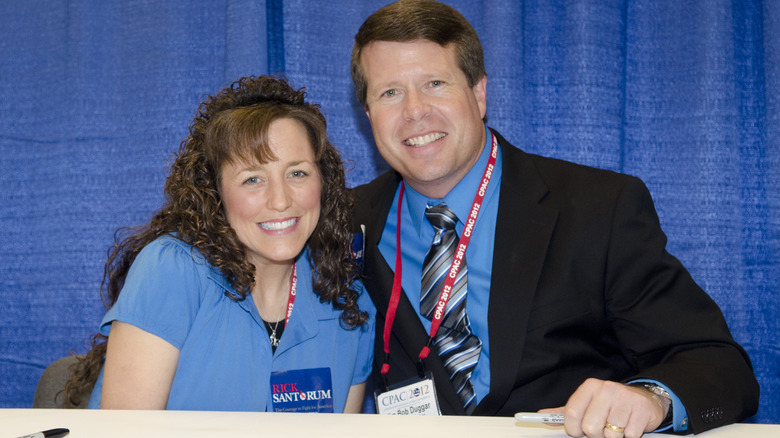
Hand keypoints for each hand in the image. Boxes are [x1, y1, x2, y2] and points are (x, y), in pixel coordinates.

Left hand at [539, 378, 669, 437]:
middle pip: (590, 427)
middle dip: (595, 434)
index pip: (572, 412)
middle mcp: (607, 389)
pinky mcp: (641, 410)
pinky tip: (630, 426)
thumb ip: (566, 411)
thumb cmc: (611, 404)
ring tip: (617, 426)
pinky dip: (628, 436)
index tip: (577, 433)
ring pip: (610, 434)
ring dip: (613, 436)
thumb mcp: (588, 403)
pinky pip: (629, 436)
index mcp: (590, 387)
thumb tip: (542, 416)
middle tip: (602, 429)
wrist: (644, 399)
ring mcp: (625, 399)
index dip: (573, 429)